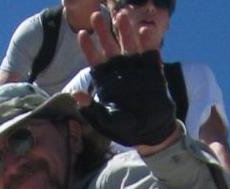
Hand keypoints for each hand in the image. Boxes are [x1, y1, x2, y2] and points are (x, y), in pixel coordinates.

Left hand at [78, 9, 177, 150]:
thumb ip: (92, 109)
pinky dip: (148, 42)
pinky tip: (144, 32)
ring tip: (121, 16)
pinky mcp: (153, 71)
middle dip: (103, 31)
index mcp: (107, 80)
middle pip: (110, 46)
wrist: (152, 132)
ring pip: (129, 45)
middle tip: (96, 15)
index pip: (95, 60)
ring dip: (125, 30)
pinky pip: (150, 53)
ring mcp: (137, 68)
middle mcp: (120, 70)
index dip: (88, 47)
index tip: (82, 34)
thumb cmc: (127, 128)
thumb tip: (76, 96)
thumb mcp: (106, 121)